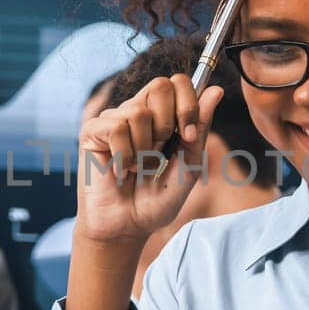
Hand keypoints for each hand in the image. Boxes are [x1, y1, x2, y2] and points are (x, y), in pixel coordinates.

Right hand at [75, 75, 223, 245]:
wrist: (129, 227)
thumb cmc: (157, 199)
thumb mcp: (189, 165)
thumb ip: (200, 128)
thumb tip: (216, 90)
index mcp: (162, 116)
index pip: (178, 82)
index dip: (188, 104)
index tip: (188, 136)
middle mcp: (137, 111)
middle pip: (160, 86)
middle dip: (168, 123)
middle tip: (159, 153)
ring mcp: (113, 119)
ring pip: (139, 112)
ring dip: (145, 149)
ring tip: (137, 168)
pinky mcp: (92, 132)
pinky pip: (116, 128)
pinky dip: (125, 156)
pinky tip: (121, 171)